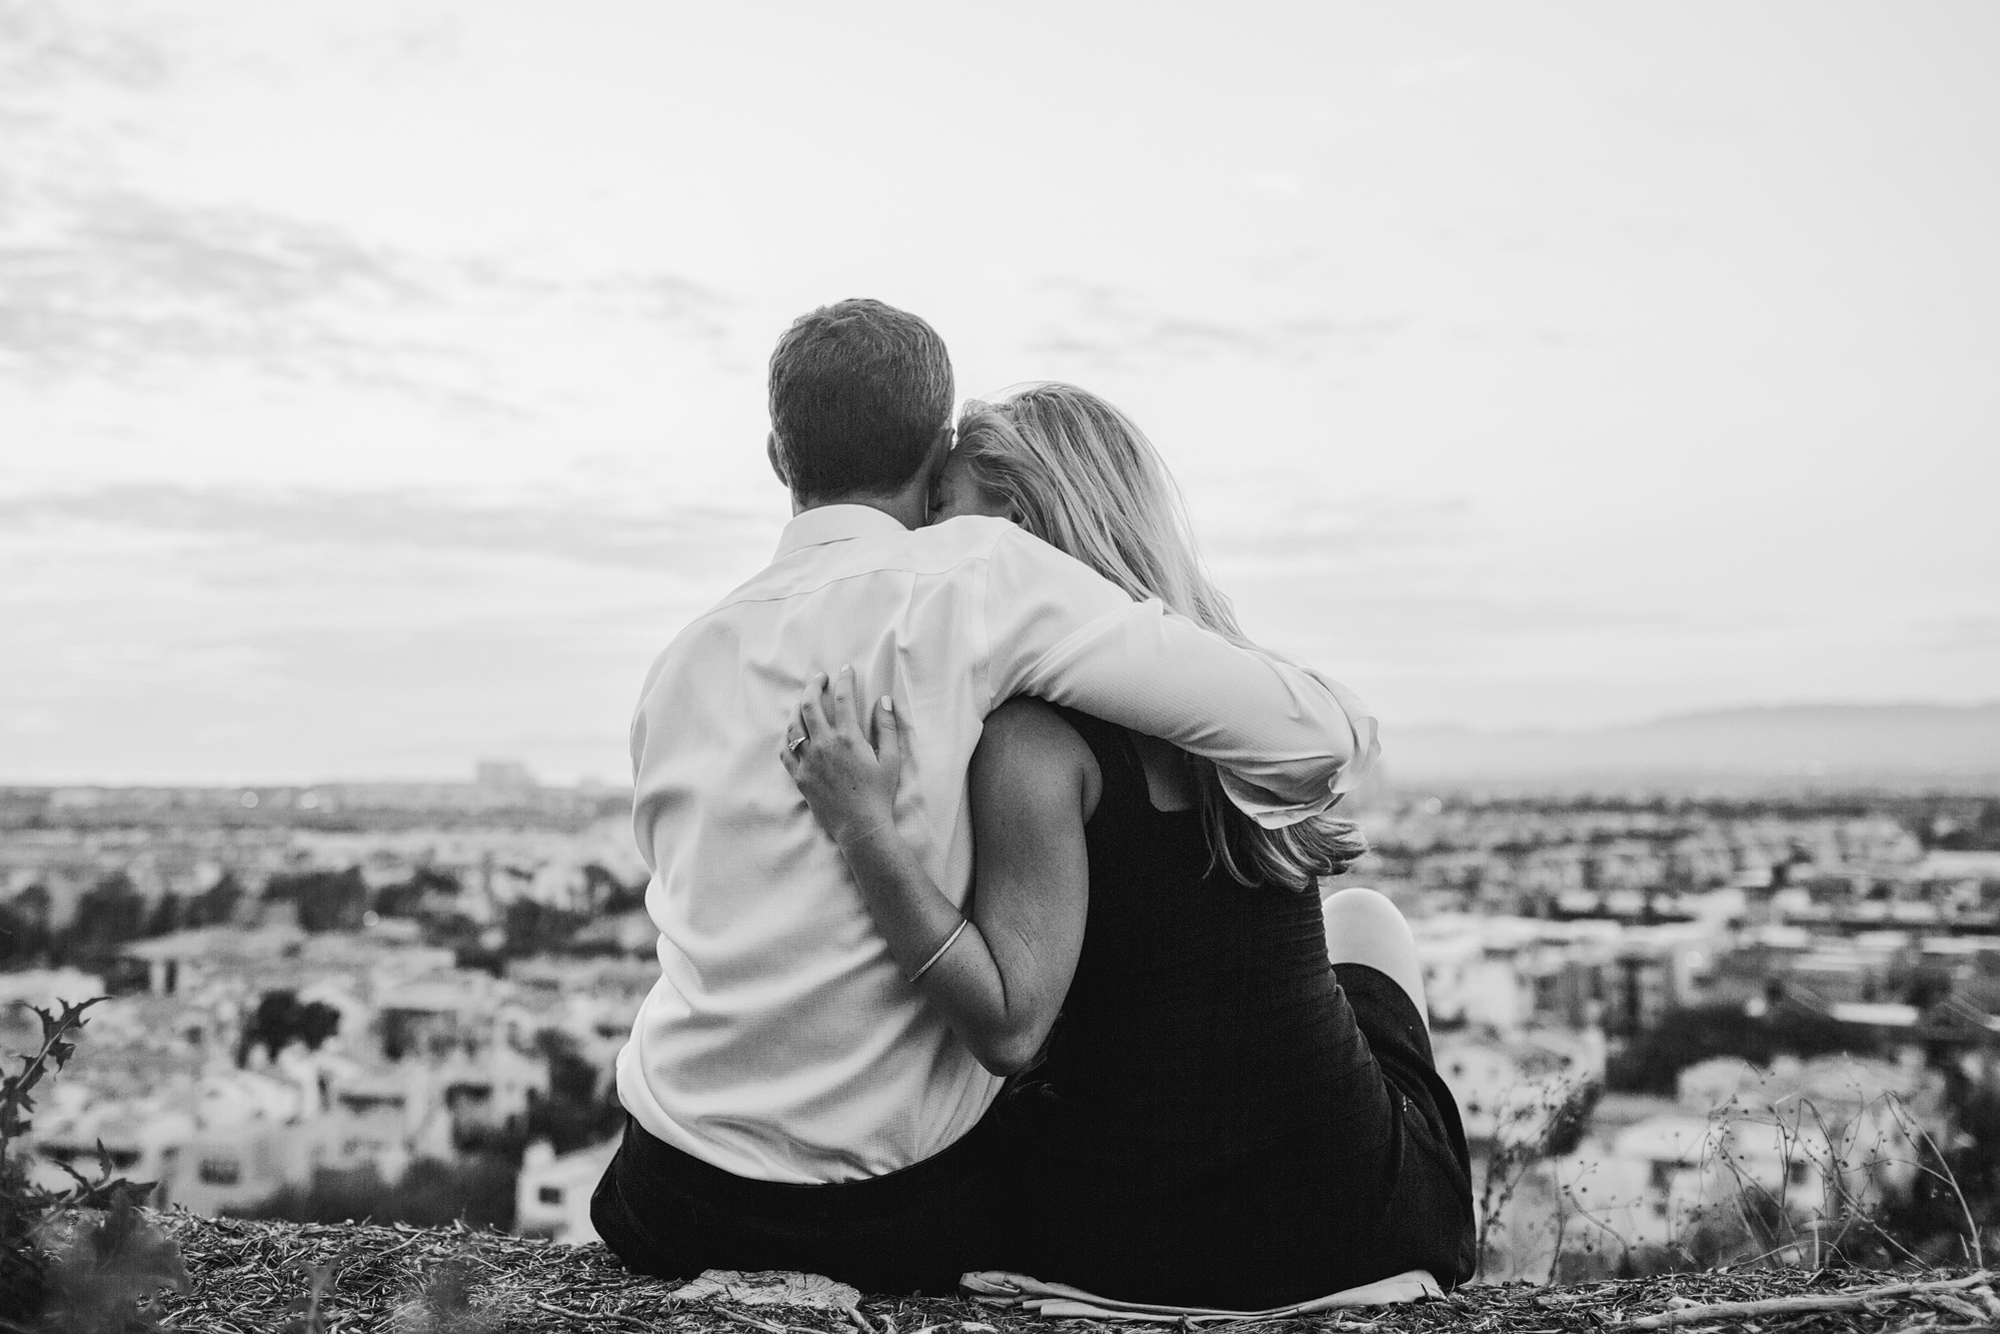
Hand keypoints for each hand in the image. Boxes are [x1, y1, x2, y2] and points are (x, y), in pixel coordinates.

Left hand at [780, 665, 902, 846]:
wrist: (860, 826)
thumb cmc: (879, 794)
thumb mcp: (891, 759)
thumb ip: (888, 727)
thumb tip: (883, 701)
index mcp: (848, 737)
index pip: (842, 698)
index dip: (844, 679)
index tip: (845, 670)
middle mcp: (824, 745)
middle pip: (810, 705)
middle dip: (814, 686)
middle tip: (819, 678)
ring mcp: (808, 761)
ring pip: (794, 725)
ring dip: (798, 708)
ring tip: (804, 701)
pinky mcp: (799, 776)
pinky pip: (786, 751)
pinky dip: (787, 737)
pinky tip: (792, 732)